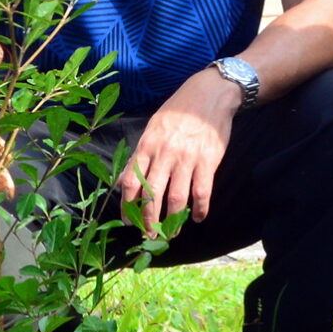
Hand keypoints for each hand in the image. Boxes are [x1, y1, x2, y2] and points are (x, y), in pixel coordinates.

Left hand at [117, 70, 240, 234]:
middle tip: (149, 236)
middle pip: (152, 195)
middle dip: (148, 221)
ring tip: (172, 233)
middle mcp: (164, 154)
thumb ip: (139, 156)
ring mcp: (186, 159)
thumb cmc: (177, 112)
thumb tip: (124, 181)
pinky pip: (202, 192)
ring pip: (176, 199)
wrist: (209, 95)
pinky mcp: (207, 161)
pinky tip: (199, 218)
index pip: (132, 182)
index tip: (129, 222)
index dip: (128, 206)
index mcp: (147, 146)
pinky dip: (200, 210)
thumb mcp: (152, 128)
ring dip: (173, 221)